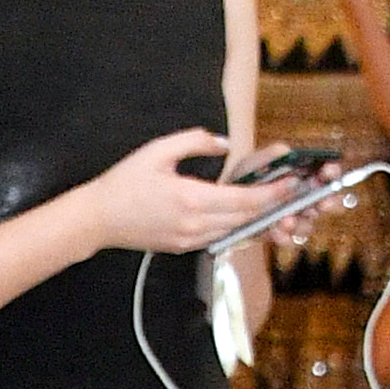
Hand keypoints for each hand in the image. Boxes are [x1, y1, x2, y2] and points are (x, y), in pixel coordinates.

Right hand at [86, 129, 309, 255]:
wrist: (97, 220)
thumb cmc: (124, 183)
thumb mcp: (158, 150)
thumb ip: (196, 141)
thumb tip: (224, 142)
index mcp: (190, 199)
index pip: (244, 200)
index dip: (272, 193)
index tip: (291, 183)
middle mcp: (194, 225)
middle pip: (245, 218)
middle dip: (271, 206)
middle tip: (292, 193)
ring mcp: (188, 240)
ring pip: (235, 231)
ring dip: (256, 219)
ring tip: (275, 204)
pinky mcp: (182, 247)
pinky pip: (218, 237)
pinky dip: (236, 226)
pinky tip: (244, 215)